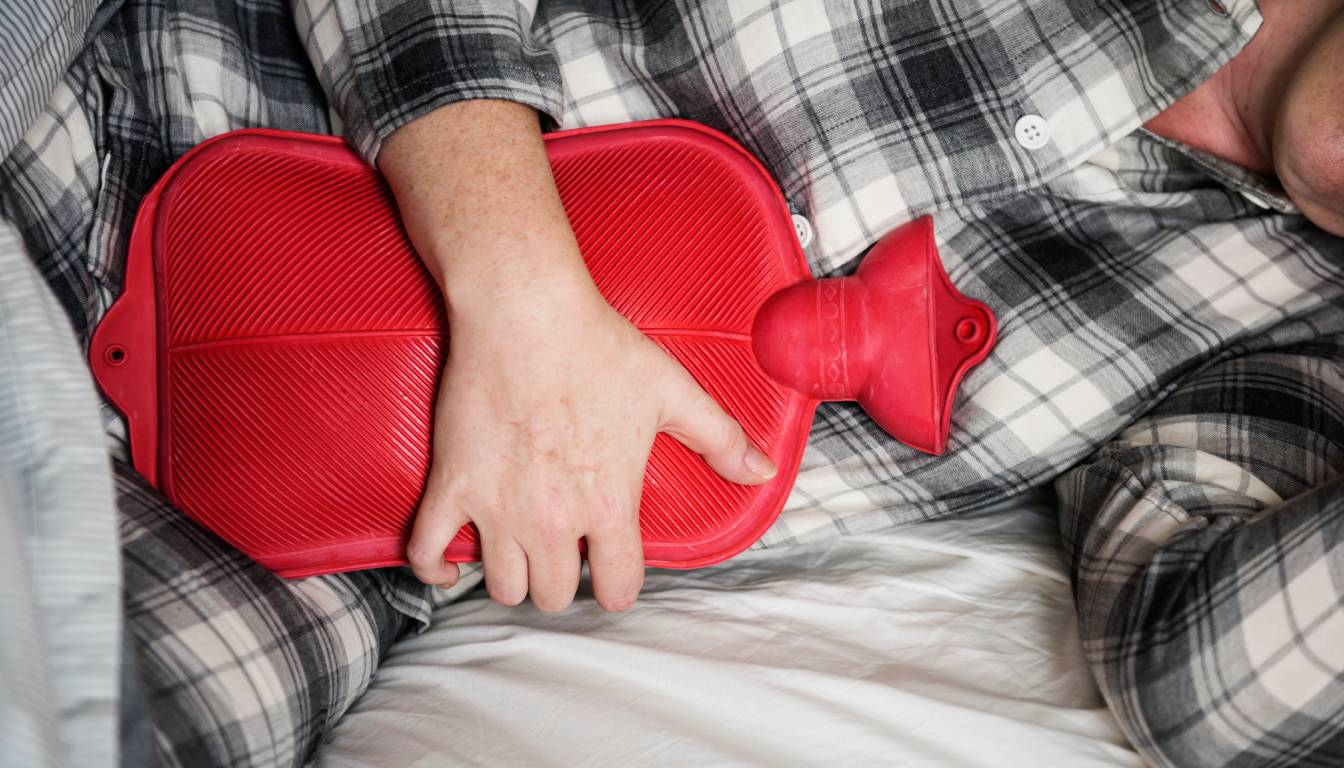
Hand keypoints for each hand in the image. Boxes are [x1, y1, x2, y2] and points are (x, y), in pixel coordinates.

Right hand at [379, 100, 776, 610]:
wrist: (525, 309)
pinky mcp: (451, 485)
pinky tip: (450, 565)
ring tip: (521, 550)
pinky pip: (427, 550)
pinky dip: (434, 567)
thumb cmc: (600, 346)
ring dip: (512, 575)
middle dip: (563, 581)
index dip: (619, 586)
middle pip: (553, 595)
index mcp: (609, 504)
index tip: (613, 572)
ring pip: (502, 585)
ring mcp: (496, 507)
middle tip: (565, 552)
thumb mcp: (673, 392)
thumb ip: (720, 438)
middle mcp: (553, 520)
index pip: (617, 589)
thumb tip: (762, 472)